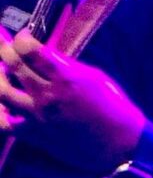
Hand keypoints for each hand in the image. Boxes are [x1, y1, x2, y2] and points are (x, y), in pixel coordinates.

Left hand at [0, 32, 145, 173]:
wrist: (116, 142)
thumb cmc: (110, 103)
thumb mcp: (92, 75)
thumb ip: (65, 67)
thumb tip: (44, 58)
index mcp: (65, 76)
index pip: (30, 51)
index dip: (21, 38)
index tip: (23, 36)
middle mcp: (47, 95)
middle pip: (14, 67)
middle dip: (4, 51)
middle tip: (4, 46)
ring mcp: (37, 117)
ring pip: (3, 94)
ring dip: (0, 78)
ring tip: (2, 71)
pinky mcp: (34, 135)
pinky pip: (6, 122)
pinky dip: (1, 111)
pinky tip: (4, 104)